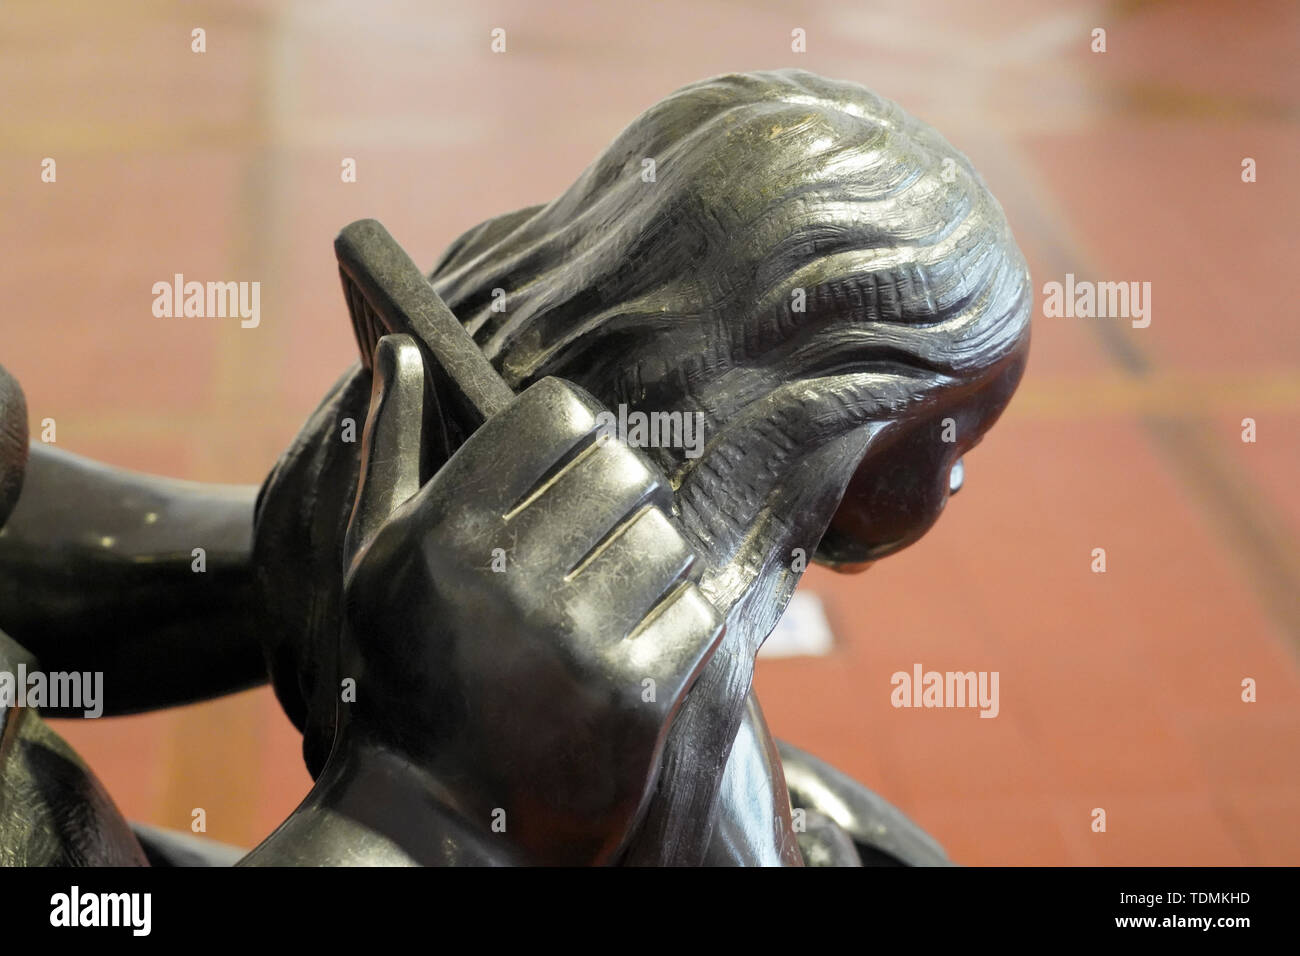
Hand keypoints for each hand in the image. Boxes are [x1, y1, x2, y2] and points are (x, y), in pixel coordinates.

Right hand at [336, 334, 723, 864]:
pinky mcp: (635, 698)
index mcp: (445, 531)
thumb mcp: (372, 560)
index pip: (564, 414)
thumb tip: (400, 346)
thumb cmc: (405, 671)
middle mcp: (509, 580)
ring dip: (652, 562)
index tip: (573, 469)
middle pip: (625, 468)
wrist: (435, 819)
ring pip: (670, 536)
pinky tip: (635, 645)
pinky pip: (699, 608)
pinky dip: (679, 619)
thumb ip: (389, 447)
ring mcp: (577, 642)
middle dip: (620, 496)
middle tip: (599, 538)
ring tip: (613, 599)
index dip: (579, 433)